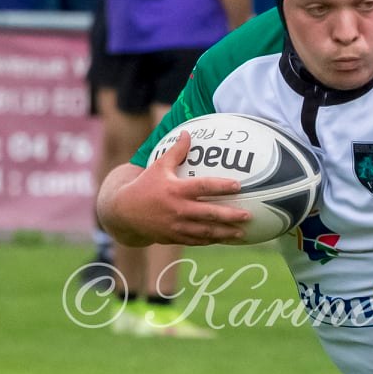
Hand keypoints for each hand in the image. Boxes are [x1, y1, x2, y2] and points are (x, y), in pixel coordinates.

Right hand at [106, 131, 249, 245]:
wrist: (124, 213)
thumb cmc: (144, 186)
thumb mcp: (158, 166)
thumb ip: (176, 151)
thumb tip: (188, 133)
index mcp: (176, 190)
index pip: (203, 187)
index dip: (221, 186)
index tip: (238, 185)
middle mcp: (178, 209)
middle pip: (209, 214)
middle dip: (230, 216)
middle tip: (248, 215)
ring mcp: (177, 226)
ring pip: (205, 232)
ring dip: (224, 233)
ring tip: (241, 233)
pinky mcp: (174, 237)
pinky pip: (197, 240)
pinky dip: (211, 240)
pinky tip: (224, 239)